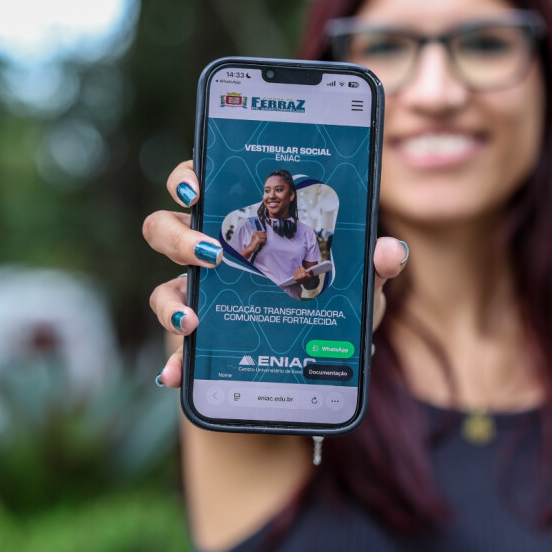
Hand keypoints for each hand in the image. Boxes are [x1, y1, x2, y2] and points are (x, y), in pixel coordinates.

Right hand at [145, 161, 408, 386]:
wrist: (319, 366)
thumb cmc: (333, 303)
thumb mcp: (359, 282)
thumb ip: (374, 262)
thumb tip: (390, 251)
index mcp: (246, 222)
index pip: (204, 182)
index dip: (188, 176)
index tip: (197, 185)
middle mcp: (212, 250)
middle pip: (164, 226)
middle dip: (177, 235)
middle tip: (211, 251)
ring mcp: (199, 293)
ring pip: (161, 284)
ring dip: (169, 297)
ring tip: (193, 320)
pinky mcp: (197, 336)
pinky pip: (175, 348)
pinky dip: (174, 362)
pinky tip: (176, 375)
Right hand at [242, 230, 266, 255]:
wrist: (250, 248)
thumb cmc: (254, 243)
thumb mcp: (256, 237)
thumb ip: (260, 234)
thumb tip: (265, 232)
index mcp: (255, 232)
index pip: (263, 232)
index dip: (264, 235)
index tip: (262, 239)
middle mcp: (256, 233)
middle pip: (264, 234)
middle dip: (265, 238)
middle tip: (262, 241)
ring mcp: (257, 236)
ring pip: (265, 237)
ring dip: (265, 240)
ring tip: (262, 243)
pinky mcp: (258, 240)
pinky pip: (264, 240)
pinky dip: (264, 242)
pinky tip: (262, 244)